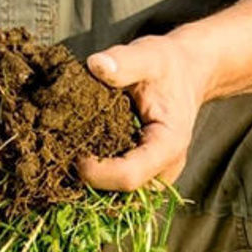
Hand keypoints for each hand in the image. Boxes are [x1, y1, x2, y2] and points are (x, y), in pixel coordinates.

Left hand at [78, 35, 213, 190]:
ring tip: (72, 151)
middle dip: (89, 178)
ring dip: (89, 179)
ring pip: (114, 194)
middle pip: (119, 192)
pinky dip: (95, 174)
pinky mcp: (142, 174)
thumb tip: (96, 65)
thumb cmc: (167, 65)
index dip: (96, 172)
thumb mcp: (149, 56)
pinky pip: (115, 187)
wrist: (186, 73)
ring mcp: (154, 176)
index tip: (73, 152)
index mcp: (168, 146)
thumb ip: (124, 62)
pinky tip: (81, 151)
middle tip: (65, 151)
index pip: (128, 177)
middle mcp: (164, 169)